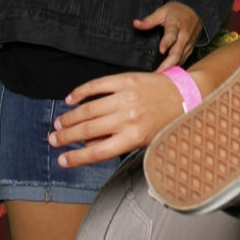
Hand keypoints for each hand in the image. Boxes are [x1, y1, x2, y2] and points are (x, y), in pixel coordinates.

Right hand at [48, 71, 183, 167]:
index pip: (96, 152)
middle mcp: (128, 118)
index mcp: (133, 137)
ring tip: (58, 124)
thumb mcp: (145, 140)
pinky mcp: (127, 80)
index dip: (75, 157)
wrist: (186, 94)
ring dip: (70, 118)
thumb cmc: (166, 121)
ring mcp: (127, 97)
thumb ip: (117, 143)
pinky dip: (81, 92)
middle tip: (53, 139)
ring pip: (89, 109)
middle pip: (88, 130)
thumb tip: (87, 145)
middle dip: (66, 137)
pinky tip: (71, 99)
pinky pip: (98, 85)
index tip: (61, 160)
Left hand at [134, 1, 201, 70]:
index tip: (161, 50)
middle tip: (157, 75)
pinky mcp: (189, 50)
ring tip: (159, 80)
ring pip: (180, 60)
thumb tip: (136, 23)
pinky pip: (182, 61)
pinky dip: (175, 69)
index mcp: (176, 26)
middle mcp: (183, 37)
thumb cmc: (178, 11)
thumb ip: (149, 20)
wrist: (197, 11)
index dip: (166, 43)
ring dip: (171, 69)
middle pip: (177, 53)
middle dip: (168, 64)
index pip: (172, 35)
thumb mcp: (163, 11)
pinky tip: (166, 77)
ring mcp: (188, 45)